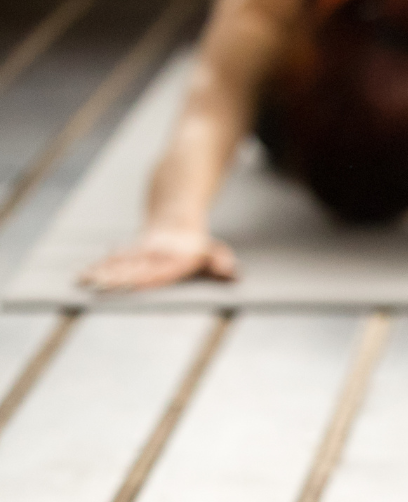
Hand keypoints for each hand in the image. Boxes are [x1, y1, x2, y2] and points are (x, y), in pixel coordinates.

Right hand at [79, 229, 237, 291]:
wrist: (175, 214)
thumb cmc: (196, 244)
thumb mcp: (214, 251)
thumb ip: (222, 262)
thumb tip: (233, 274)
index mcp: (174, 259)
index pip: (160, 271)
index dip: (147, 278)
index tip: (134, 286)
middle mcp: (153, 255)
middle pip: (134, 268)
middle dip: (117, 277)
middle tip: (100, 286)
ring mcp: (139, 252)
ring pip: (118, 263)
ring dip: (102, 273)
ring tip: (84, 282)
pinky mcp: (129, 251)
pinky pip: (111, 260)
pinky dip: (97, 267)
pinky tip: (81, 277)